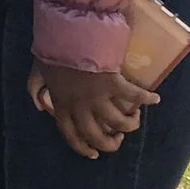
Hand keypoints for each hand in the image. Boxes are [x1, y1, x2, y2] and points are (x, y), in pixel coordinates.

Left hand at [29, 60, 157, 158]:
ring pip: (119, 123)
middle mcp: (80, 106)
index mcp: (62, 104)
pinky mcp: (114, 84)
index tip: (94, 154)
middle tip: (117, 138)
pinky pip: (135, 96)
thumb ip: (35, 89)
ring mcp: (98, 97)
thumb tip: (40, 106)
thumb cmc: (52, 52)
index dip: (83, 148)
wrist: (66, 34)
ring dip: (130, 124)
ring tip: (134, 118)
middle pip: (97, 136)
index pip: (71, 135)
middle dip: (110, 144)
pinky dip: (148, 99)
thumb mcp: (37, 72)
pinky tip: (155, 99)